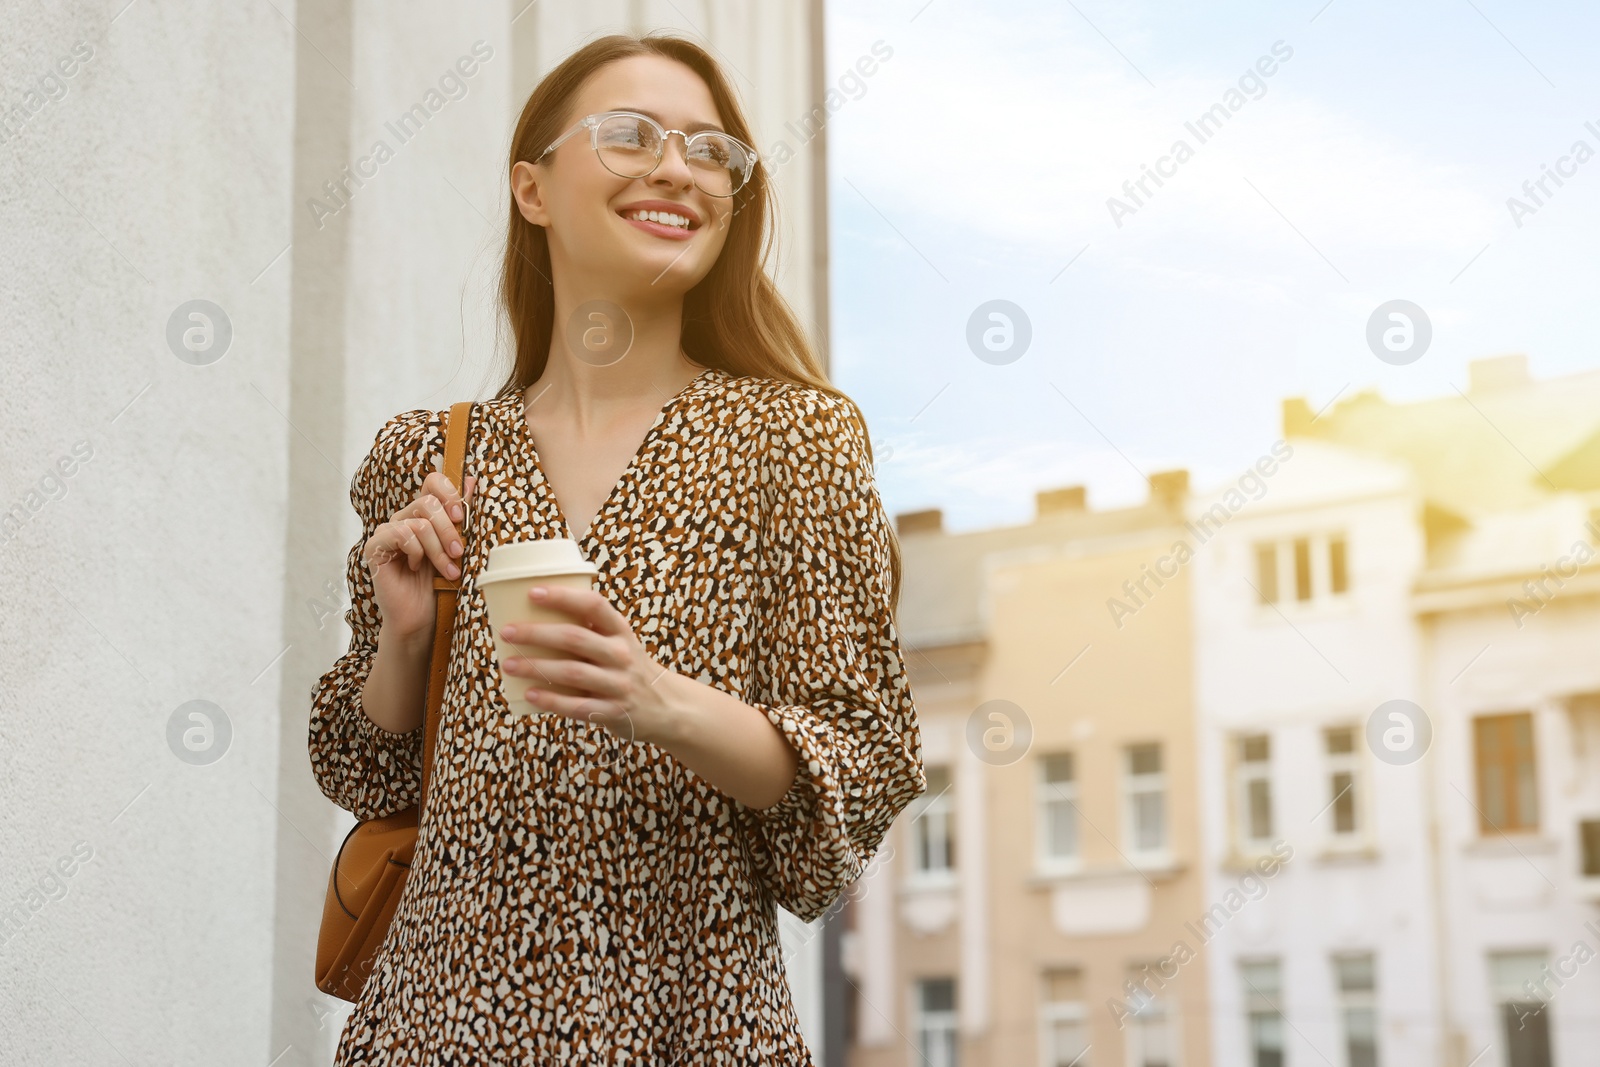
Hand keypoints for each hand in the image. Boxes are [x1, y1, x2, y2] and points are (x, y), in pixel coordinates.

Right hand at [363, 471, 477, 642]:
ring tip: (448, 570)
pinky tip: (416, 568)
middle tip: (459, 553)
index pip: (432, 481)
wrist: (421, 618)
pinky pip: (401, 534)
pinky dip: (417, 552)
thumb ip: (461, 516)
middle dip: (449, 530)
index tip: (462, 516)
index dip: (449, 492)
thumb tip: (472, 480)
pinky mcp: (374, 547)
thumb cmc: (441, 584)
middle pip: (427, 502)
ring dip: (438, 549)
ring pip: (418, 522)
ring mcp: (387, 532)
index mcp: (424, 514)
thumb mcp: (457, 547)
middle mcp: (403, 518)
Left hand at [498, 584, 680, 746]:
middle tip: (507, 632)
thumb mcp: (620, 642)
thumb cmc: (629, 668)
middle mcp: (621, 655)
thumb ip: (590, 629)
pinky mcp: (612, 712)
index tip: (532, 592)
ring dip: (536, 667)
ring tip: (508, 664)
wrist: (665, 706)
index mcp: (621, 631)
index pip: (594, 605)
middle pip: (575, 638)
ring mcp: (618, 684)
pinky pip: (577, 705)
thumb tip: (535, 613)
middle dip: (537, 633)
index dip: (563, 597)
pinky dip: (551, 700)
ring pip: (572, 672)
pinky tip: (529, 694)